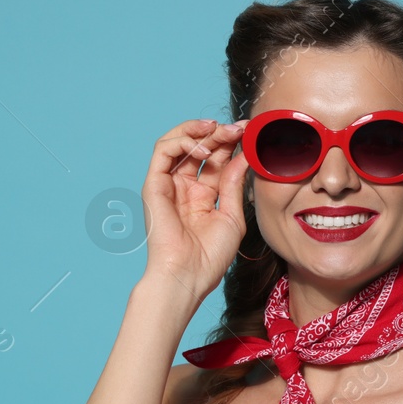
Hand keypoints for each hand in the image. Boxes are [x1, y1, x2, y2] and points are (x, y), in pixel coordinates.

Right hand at [139, 118, 250, 300]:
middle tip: (237, 128)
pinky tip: (204, 151)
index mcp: (203, 195)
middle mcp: (184, 187)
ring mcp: (168, 184)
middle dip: (219, 134)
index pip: (216, 159)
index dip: (230, 143)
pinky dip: (183, 142)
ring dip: (198, 131)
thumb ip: (234, 184)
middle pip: (200, 148)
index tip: (249, 133)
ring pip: (178, 142)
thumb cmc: (210, 256)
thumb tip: (244, 155)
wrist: (188, 275)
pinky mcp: (154, 185)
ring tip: (219, 130)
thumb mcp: (232, 216)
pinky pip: (162, 151)